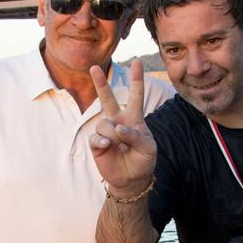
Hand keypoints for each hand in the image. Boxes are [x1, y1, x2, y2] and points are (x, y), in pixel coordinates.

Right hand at [88, 60, 156, 197]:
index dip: (137, 79)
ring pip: (104, 123)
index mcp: (134, 119)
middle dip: (100, 83)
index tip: (137, 62)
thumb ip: (136, 135)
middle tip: (93, 67)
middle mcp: (118, 121)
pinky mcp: (97, 144)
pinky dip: (102, 141)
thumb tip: (118, 128)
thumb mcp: (148, 147)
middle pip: (108, 99)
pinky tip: (108, 147)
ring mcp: (106, 132)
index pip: (136, 96)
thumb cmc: (143, 160)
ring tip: (119, 145)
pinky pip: (96, 137)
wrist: (132, 179)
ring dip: (112, 134)